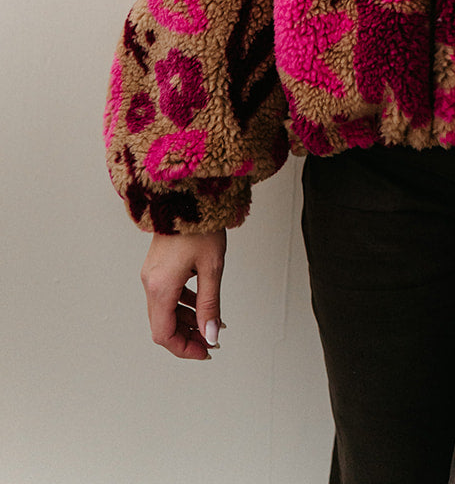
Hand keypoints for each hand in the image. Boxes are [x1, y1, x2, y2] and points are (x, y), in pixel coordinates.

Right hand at [140, 230, 226, 359]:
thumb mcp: (212, 268)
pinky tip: (202, 303)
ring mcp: (152, 275)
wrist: (187, 194)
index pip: (164, 335)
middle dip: (188, 337)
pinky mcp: (158, 266)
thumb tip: (211, 336)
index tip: (206, 351)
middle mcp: (151, 284)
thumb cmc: (200, 226)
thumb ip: (210, 305)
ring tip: (212, 322)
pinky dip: (184, 304)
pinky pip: (167, 295)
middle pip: (163, 325)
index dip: (185, 349)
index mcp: (161, 288)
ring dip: (187, 320)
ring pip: (166, 310)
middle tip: (212, 341)